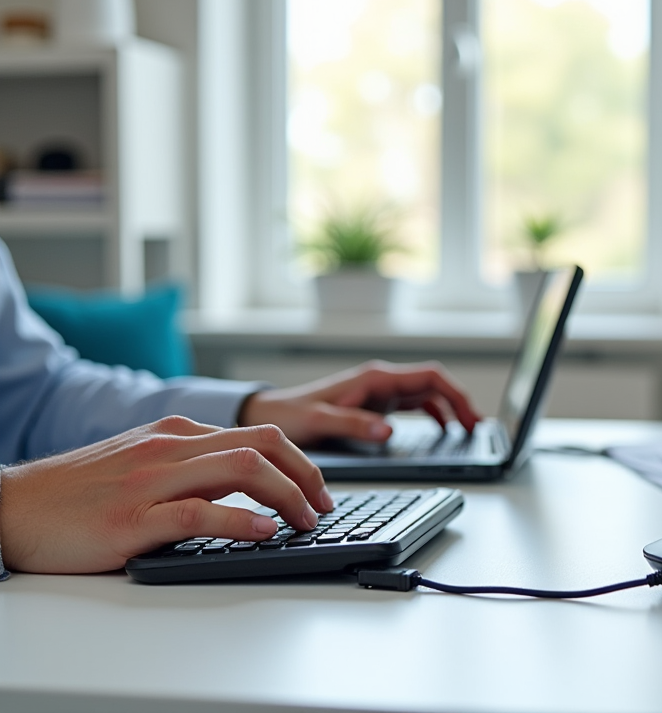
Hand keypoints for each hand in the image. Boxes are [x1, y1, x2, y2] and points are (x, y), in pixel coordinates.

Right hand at [0, 416, 333, 573]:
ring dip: (287, 496)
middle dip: (307, 476)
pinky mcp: (132, 517)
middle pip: (264, 445)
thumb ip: (194, 470)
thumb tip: (248, 491)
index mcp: (177, 434)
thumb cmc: (79, 492)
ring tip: (306, 522)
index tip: (318, 492)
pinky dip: (239, 522)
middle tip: (323, 508)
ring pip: (242, 470)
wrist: (11, 506)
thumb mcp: (145, 466)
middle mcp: (171, 448)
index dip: (301, 463)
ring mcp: (152, 480)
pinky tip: (263, 533)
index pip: (260, 435)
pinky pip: (198, 513)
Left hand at [238, 361, 481, 445]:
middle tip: (476, 429)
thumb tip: (390, 431)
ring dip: (449, 409)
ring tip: (466, 431)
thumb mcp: (321, 421)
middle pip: (435, 385)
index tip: (470, 417)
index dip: (455, 394)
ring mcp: (380, 393)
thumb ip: (355, 425)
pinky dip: (432, 415)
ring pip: (427, 395)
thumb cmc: (291, 415)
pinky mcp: (374, 405)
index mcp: (375, 378)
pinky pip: (413, 406)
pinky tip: (440, 431)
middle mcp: (381, 381)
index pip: (430, 377)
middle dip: (459, 403)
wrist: (268, 415)